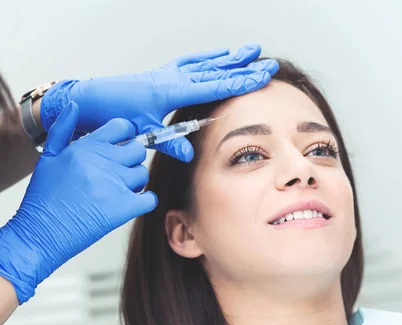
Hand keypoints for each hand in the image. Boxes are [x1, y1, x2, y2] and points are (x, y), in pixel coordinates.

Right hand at [0, 102, 155, 303]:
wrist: (43, 232)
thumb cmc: (45, 195)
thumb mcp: (49, 157)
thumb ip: (63, 129)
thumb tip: (75, 105)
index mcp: (88, 147)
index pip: (122, 127)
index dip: (125, 136)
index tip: (119, 147)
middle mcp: (104, 162)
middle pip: (138, 150)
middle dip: (130, 160)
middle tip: (117, 172)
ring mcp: (117, 184)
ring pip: (143, 174)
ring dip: (134, 182)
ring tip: (115, 191)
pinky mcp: (125, 207)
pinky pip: (150, 198)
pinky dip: (144, 201)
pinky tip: (129, 203)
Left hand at [40, 44, 278, 161]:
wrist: (90, 100)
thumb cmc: (114, 115)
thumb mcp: (143, 132)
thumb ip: (169, 142)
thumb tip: (190, 155)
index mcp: (173, 90)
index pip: (216, 85)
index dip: (241, 81)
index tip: (262, 76)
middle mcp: (174, 78)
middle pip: (217, 70)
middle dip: (244, 67)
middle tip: (268, 63)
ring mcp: (169, 73)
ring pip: (206, 63)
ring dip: (230, 58)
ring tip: (250, 50)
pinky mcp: (162, 73)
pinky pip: (190, 62)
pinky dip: (206, 57)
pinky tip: (217, 54)